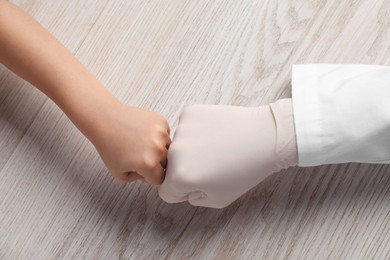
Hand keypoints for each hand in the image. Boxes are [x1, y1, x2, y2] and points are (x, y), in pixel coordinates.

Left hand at [90, 103, 170, 184]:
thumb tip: (150, 175)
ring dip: (158, 149)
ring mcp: (161, 133)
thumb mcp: (119, 174)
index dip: (150, 177)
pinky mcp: (161, 121)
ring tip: (141, 143)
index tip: (143, 171)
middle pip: (166, 163)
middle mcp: (157, 148)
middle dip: (155, 163)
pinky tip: (143, 134)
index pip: (160, 178)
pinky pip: (166, 134)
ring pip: (168, 148)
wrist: (104, 120)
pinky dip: (158, 136)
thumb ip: (138, 179)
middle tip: (139, 156)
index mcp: (148, 164)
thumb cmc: (109, 145)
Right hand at [159, 99, 296, 207]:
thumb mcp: (218, 200)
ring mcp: (181, 129)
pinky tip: (215, 132)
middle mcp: (174, 152)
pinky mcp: (189, 112)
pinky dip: (196, 131)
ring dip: (191, 149)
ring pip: (177, 147)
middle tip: (213, 165)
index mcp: (179, 177)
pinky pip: (185, 128)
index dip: (185, 192)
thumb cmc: (245, 170)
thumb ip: (192, 197)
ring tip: (217, 147)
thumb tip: (181, 186)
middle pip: (170, 168)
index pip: (167, 192)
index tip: (203, 183)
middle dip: (186, 169)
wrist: (265, 137)